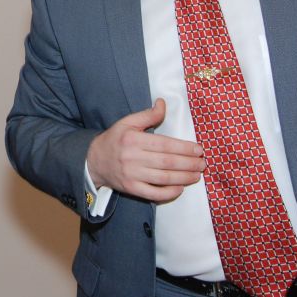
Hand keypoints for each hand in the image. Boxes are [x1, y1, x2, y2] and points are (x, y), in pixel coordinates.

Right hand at [86, 98, 204, 202]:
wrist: (93, 161)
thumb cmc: (115, 140)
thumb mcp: (127, 122)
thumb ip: (147, 114)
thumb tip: (163, 103)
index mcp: (133, 139)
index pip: (164, 144)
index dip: (184, 148)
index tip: (199, 149)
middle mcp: (132, 158)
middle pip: (167, 162)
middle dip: (188, 163)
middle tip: (203, 163)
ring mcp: (132, 175)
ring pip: (163, 178)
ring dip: (184, 178)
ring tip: (197, 175)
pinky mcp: (131, 189)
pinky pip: (153, 193)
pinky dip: (168, 193)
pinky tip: (180, 188)